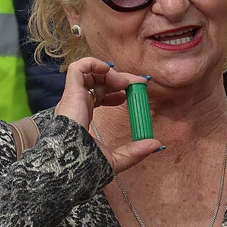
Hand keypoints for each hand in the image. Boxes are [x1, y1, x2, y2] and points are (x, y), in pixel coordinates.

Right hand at [54, 57, 162, 172]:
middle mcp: (75, 104)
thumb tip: (156, 144)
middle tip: (136, 84)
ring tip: (123, 83)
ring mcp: (72, 96)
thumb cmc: (86, 163)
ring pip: (87, 72)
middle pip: (96, 82)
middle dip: (118, 78)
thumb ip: (135, 151)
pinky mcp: (70, 90)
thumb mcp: (116, 159)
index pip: (97, 95)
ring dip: (108, 72)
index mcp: (82, 116)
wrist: (71, 162)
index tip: (130, 94)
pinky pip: (78, 67)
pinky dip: (94, 64)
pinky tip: (109, 72)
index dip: (115, 91)